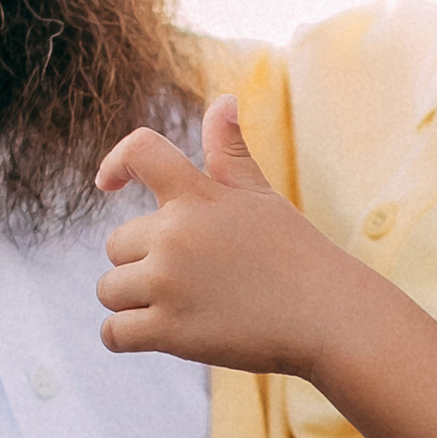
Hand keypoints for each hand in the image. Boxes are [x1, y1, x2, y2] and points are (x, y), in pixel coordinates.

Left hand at [97, 96, 368, 375]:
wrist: (329, 317)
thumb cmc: (296, 255)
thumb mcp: (261, 196)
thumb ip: (229, 153)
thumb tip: (223, 100)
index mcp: (199, 194)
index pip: (139, 152)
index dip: (115, 163)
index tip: (107, 184)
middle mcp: (176, 234)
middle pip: (116, 243)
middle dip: (142, 262)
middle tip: (193, 280)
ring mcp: (169, 284)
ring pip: (109, 289)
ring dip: (133, 301)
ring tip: (181, 308)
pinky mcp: (168, 332)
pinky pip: (112, 333)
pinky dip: (123, 337)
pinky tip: (156, 334)